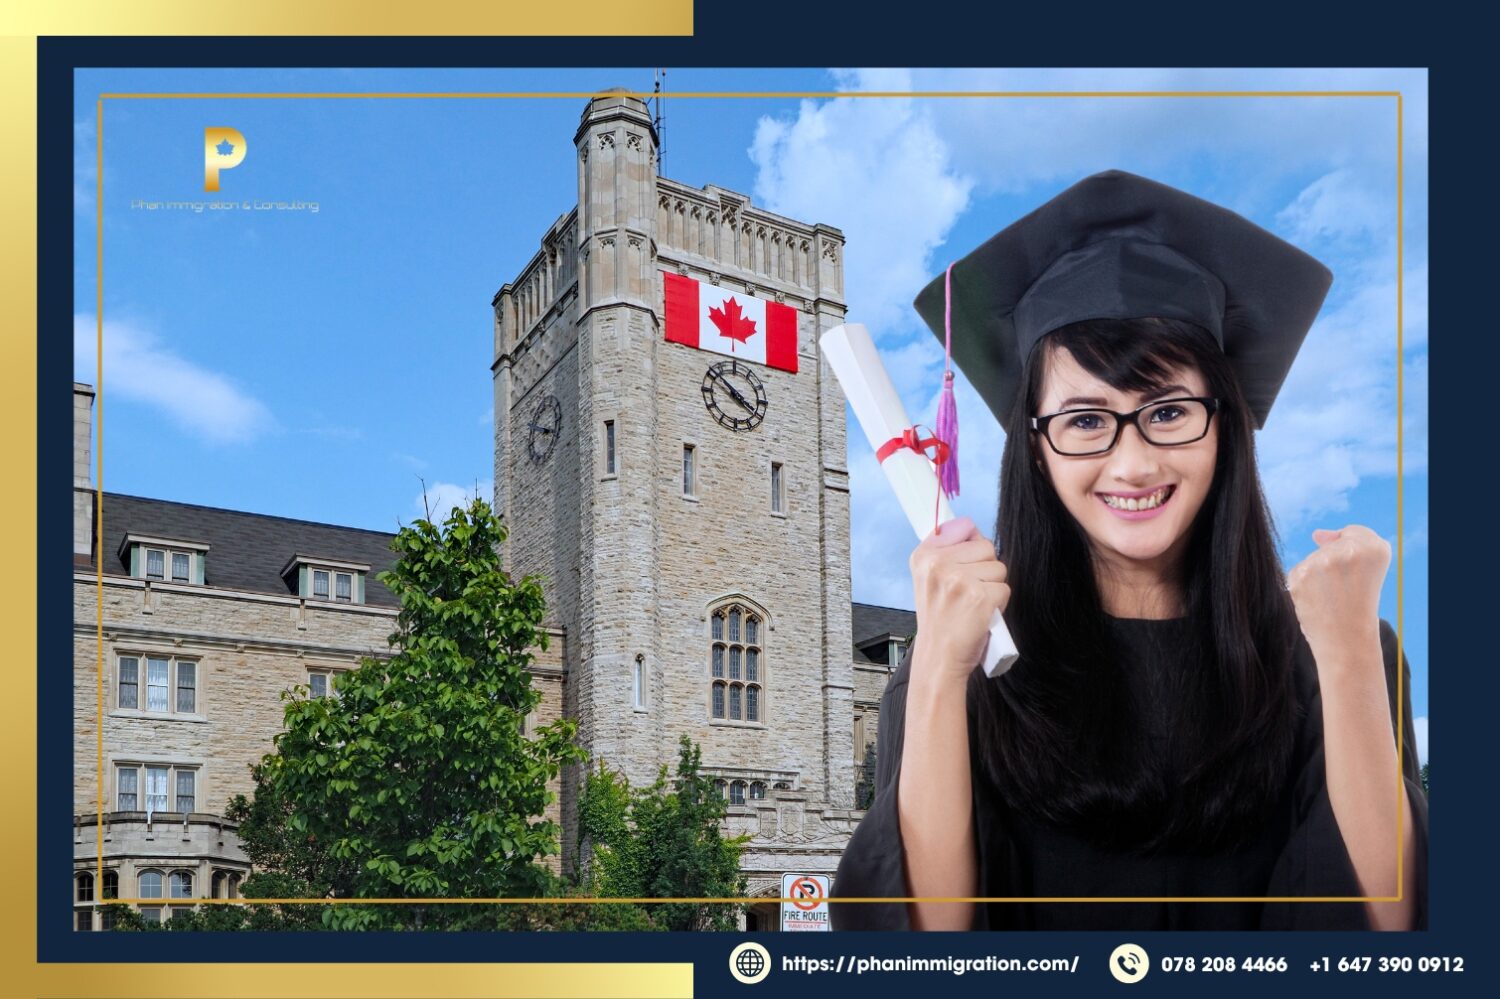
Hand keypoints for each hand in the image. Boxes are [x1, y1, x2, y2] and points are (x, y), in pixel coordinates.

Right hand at [908, 516, 1008, 684]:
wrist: (939, 658)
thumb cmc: (939, 621)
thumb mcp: (928, 580)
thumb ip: (945, 551)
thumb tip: (970, 527)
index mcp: (924, 556)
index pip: (964, 527)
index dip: (970, 546)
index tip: (963, 565)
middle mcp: (938, 564)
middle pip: (986, 547)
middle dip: (984, 570)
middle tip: (967, 593)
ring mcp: (959, 580)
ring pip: (998, 568)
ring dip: (992, 588)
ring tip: (973, 605)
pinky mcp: (980, 597)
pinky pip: (1005, 588)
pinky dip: (999, 605)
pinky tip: (981, 615)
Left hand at [1286, 524, 1390, 658]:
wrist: (1347, 640)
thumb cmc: (1360, 605)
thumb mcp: (1370, 569)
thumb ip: (1348, 542)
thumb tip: (1316, 535)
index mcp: (1376, 548)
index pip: (1354, 532)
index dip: (1353, 556)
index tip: (1357, 576)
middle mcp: (1349, 550)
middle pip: (1330, 545)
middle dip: (1334, 566)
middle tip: (1346, 592)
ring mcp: (1322, 561)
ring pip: (1313, 558)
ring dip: (1318, 575)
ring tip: (1332, 598)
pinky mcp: (1300, 574)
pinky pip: (1299, 571)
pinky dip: (1304, 585)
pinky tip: (1317, 600)